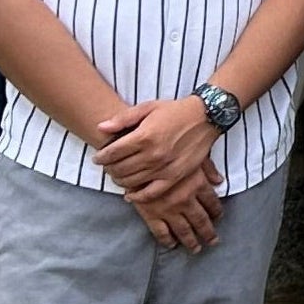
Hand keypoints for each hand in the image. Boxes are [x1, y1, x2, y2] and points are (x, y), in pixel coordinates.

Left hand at [95, 95, 216, 194]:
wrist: (206, 117)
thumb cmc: (175, 111)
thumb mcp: (147, 107)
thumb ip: (123, 118)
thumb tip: (101, 128)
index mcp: (144, 136)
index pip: (113, 153)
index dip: (101, 157)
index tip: (97, 158)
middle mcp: (152, 154)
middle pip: (120, 169)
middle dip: (108, 169)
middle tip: (107, 167)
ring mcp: (164, 168)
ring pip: (132, 181)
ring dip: (119, 180)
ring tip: (117, 176)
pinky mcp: (175, 176)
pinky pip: (152, 193)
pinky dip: (138, 197)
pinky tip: (130, 194)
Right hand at [130, 163, 224, 250]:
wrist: (137, 155)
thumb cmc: (166, 151)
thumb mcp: (191, 154)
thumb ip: (207, 167)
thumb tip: (219, 180)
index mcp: (197, 184)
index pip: (212, 203)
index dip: (217, 212)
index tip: (218, 217)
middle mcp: (185, 199)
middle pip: (201, 221)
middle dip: (208, 233)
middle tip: (213, 241)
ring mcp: (168, 209)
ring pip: (184, 230)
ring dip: (191, 241)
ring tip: (196, 248)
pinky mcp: (151, 214)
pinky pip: (161, 232)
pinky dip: (167, 240)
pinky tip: (172, 244)